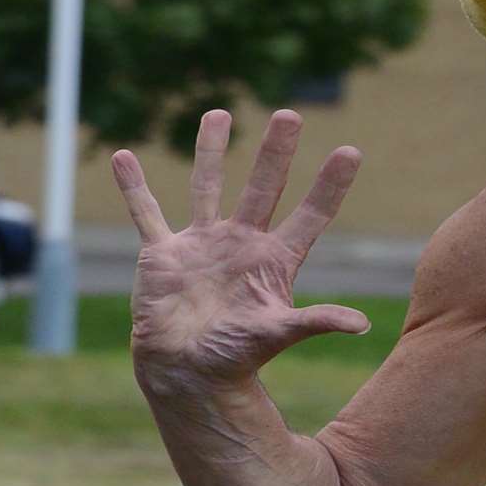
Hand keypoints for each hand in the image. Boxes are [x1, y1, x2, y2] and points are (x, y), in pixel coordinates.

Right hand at [110, 109, 368, 392]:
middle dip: (276, 152)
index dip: (330, 185)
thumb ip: (316, 321)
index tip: (351, 151)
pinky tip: (123, 157)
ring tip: (220, 113)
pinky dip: (134, 187)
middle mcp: (242, 243)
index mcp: (276, 259)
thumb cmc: (236, 357)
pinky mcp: (162, 253)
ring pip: (207, 186)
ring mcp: (202, 243)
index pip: (311, 214)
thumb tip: (362, 325)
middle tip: (290, 114)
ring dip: (211, 150)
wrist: (186, 373)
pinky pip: (146, 213)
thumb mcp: (279, 334)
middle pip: (264, 187)